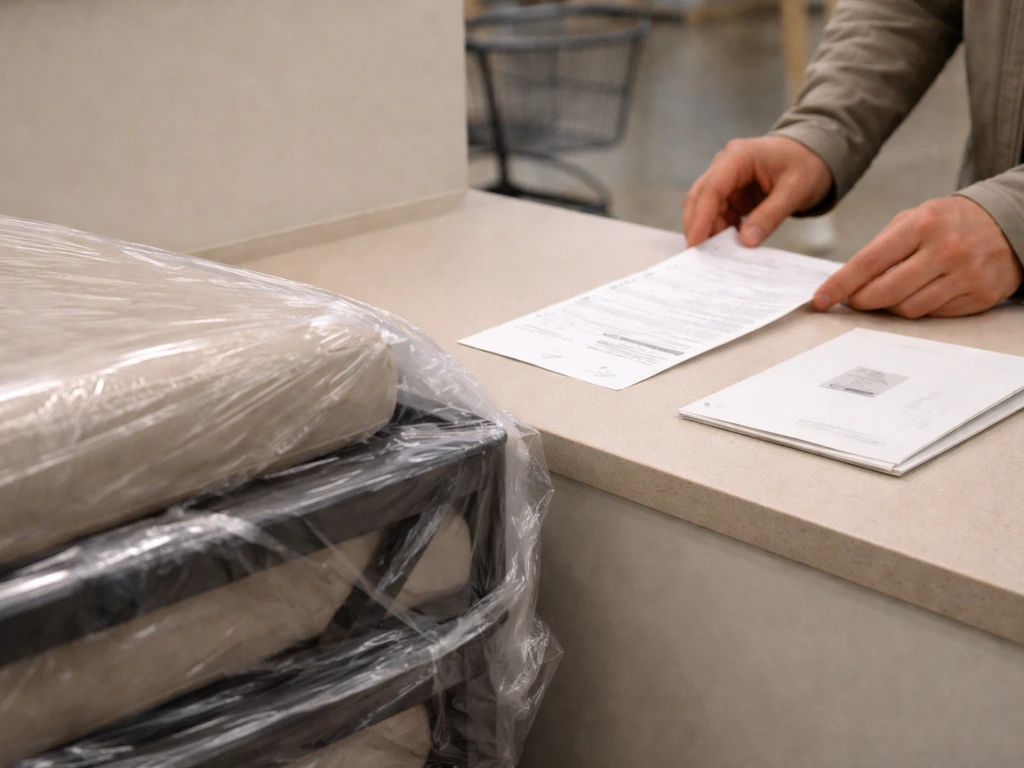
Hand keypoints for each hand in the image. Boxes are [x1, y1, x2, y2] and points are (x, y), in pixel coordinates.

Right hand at [683, 136, 832, 247]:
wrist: (814, 155)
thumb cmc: (807, 164)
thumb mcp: (795, 190)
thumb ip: (770, 215)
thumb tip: (746, 242)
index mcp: (739, 156)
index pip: (711, 187)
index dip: (701, 216)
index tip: (696, 242)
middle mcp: (725, 166)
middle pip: (699, 198)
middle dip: (697, 227)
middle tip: (699, 257)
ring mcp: (726, 181)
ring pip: (705, 209)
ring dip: (709, 232)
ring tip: (718, 256)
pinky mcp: (731, 195)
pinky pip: (718, 216)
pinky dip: (720, 232)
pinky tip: (727, 248)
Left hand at [813, 196, 1023, 317]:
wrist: (1009, 222)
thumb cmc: (948, 222)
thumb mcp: (913, 220)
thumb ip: (879, 249)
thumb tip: (845, 283)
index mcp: (922, 225)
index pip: (869, 262)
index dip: (840, 284)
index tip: (820, 299)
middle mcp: (946, 250)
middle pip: (885, 293)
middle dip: (861, 301)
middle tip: (853, 301)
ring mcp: (966, 275)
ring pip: (908, 309)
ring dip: (890, 307)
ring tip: (891, 293)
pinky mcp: (981, 296)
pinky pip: (934, 315)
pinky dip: (919, 309)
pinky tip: (922, 293)